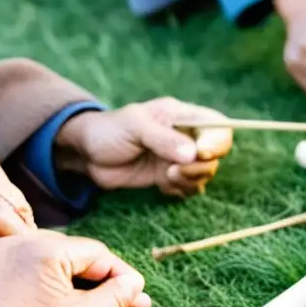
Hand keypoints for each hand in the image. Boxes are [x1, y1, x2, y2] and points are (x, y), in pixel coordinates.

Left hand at [0, 231, 150, 306]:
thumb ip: (117, 295)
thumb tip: (133, 283)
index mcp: (44, 249)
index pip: (98, 254)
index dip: (122, 276)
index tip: (140, 297)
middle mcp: (18, 242)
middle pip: (75, 255)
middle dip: (101, 279)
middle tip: (127, 302)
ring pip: (53, 261)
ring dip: (77, 280)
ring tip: (99, 304)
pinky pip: (30, 267)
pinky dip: (50, 281)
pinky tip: (66, 301)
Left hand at [54, 98, 231, 197]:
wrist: (87, 154)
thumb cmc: (110, 130)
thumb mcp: (135, 127)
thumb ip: (164, 139)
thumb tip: (194, 154)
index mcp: (183, 116)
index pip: (218, 125)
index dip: (218, 140)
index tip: (203, 153)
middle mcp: (187, 137)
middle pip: (215, 153)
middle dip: (200, 165)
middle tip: (173, 171)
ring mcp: (180, 158)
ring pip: (204, 172)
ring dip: (190, 179)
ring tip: (166, 178)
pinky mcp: (170, 177)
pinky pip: (190, 187)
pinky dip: (181, 190)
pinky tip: (162, 186)